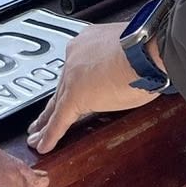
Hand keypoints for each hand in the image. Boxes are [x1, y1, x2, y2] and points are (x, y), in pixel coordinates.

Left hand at [26, 26, 160, 154]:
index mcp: (89, 42)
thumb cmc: (148, 47)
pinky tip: (44, 144)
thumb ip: (121, 61)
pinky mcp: (75, 97)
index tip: (72, 90)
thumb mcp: (130, 49)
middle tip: (42, 119)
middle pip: (61, 86)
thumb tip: (131, 72)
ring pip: (55, 104)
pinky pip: (59, 120)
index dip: (71, 82)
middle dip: (53, 104)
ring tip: (37, 135)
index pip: (76, 68)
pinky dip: (51, 134)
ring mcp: (73, 76)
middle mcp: (76, 55)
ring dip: (45, 122)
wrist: (147, 48)